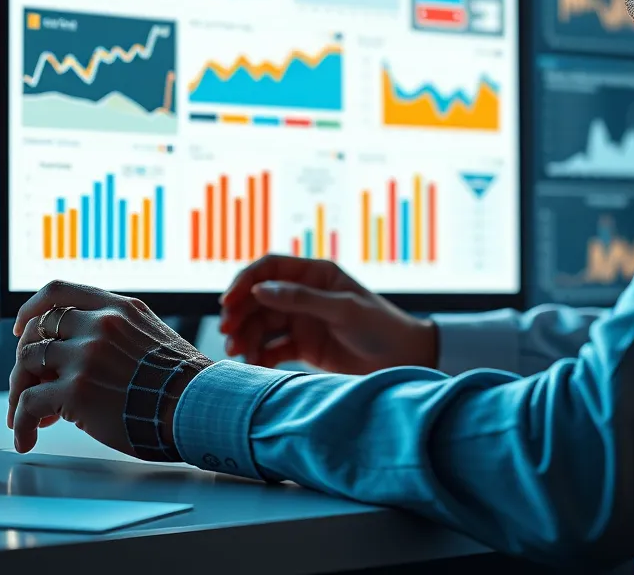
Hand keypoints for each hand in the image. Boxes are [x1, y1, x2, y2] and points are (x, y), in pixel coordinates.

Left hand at [9, 281, 212, 457]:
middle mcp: (100, 324)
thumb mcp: (152, 335)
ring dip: (20, 393)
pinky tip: (28, 438)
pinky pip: (28, 403)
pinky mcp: (76, 390)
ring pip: (27, 364)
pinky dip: (21, 424)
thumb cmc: (180, 381)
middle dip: (25, 361)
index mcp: (119, 309)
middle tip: (27, 385)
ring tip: (27, 417)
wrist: (196, 406)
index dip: (31, 308)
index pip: (58, 291)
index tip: (22, 327)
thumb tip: (82, 353)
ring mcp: (86, 355)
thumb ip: (118, 333)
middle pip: (36, 331)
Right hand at [219, 255, 437, 374]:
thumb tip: (260, 289)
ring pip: (263, 324)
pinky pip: (273, 348)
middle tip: (229, 333)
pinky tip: (254, 365)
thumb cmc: (380, 327)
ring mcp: (303, 320)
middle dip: (241, 313)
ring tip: (239, 354)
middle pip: (260, 298)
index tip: (228, 302)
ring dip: (247, 336)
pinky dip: (260, 355)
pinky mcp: (304, 347)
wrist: (405, 361)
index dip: (246, 281)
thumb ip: (302, 299)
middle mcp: (305, 294)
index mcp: (316, 274)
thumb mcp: (343, 309)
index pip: (271, 268)